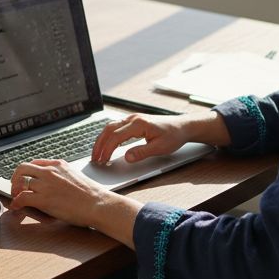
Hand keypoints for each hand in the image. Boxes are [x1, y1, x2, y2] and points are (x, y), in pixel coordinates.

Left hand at [10, 160, 139, 246]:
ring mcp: (45, 184)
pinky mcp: (43, 198)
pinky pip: (21, 198)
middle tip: (16, 188)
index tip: (25, 179)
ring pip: (20, 183)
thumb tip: (54, 184)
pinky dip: (16, 203)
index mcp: (58, 164)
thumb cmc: (91, 195)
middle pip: (22, 168)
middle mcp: (50, 171)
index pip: (35, 163)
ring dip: (16, 192)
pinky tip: (17, 207)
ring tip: (17, 199)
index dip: (27, 172)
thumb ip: (62, 175)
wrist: (98, 204)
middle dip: (16, 178)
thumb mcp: (75, 176)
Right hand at [91, 111, 228, 164]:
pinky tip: (107, 145)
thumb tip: (127, 157)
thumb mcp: (160, 147)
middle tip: (94, 158)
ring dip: (102, 140)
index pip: (116, 136)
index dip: (107, 149)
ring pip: (110, 127)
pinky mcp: (134, 121)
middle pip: (109, 129)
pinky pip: (116, 127)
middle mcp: (133, 119)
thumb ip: (142, 152)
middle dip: (99, 144)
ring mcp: (133, 119)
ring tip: (97, 153)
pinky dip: (108, 136)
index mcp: (139, 124)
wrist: (183, 126)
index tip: (103, 160)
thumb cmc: (174, 135)